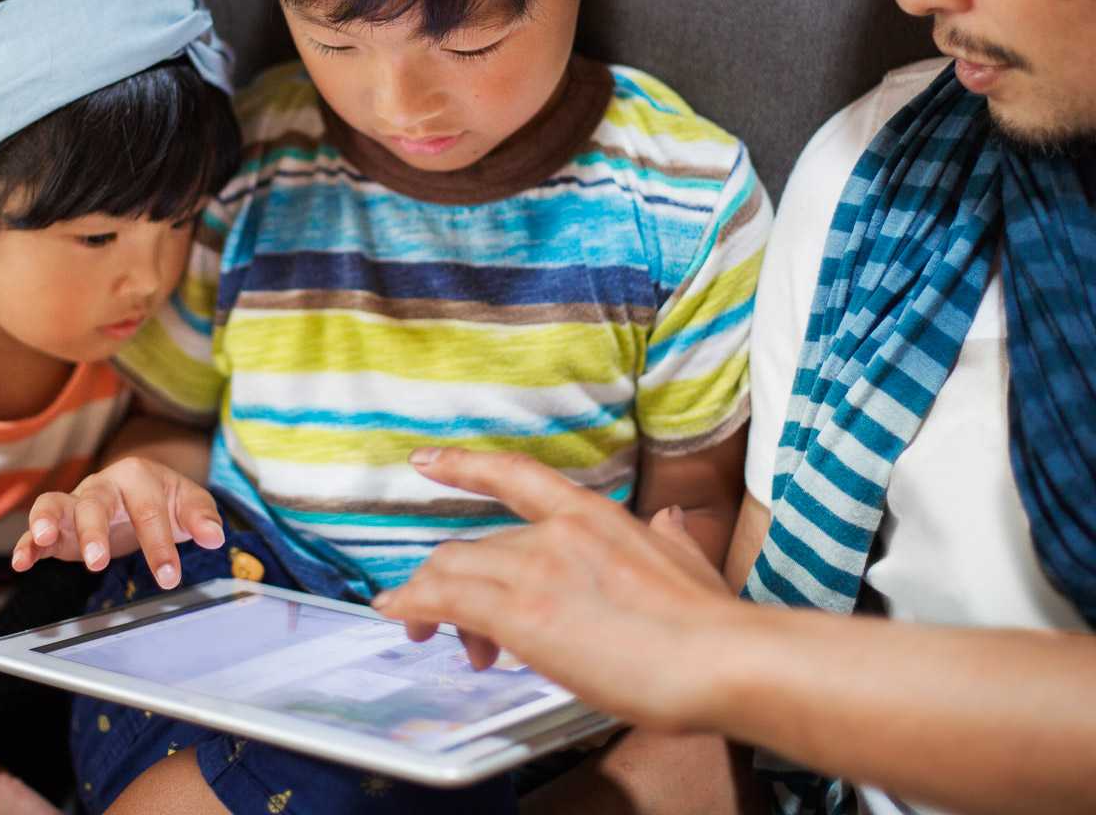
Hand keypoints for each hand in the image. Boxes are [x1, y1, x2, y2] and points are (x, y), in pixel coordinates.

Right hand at [10, 457, 224, 589]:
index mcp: (138, 476)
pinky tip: (22, 562)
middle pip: (95, 502)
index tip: (169, 577)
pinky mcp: (58, 528)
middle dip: (95, 531)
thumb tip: (215, 537)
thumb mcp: (189, 503)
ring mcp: (76, 503)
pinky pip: (34, 532)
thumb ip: (201, 517)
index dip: (158, 545)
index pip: (148, 511)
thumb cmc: (166, 499)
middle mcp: (102, 486)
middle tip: (100, 562)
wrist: (142, 491)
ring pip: (55, 504)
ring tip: (40, 540)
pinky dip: (25, 544)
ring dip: (46, 521)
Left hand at [373, 448, 736, 730]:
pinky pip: (445, 599)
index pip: (515, 476)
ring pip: (452, 570)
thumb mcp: (686, 558)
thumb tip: (668, 522)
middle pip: (476, 546)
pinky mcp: (521, 611)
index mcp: (593, 515)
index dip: (464, 466)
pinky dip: (413, 604)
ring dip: (431, 602)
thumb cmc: (710, 621)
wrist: (718, 657)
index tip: (426, 461)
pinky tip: (400, 616)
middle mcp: (556, 532)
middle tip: (470, 638)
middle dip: (460, 587)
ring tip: (432, 637)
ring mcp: (537, 568)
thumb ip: (667, 536)